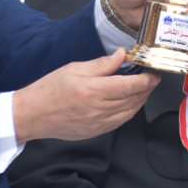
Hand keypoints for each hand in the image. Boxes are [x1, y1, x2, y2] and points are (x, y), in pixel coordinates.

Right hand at [13, 49, 158, 142]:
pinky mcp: (96, 131)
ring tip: (142, 89)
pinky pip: (120, 121)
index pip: (131, 85)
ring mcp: (99, 123)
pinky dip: (129, 111)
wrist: (33, 115)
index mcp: (94, 90)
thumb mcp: (75, 68)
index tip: (153, 73)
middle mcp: (100, 109)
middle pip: (134, 99)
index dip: (147, 79)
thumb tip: (121, 55)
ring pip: (130, 112)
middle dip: (147, 89)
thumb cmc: (50, 89)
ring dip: (140, 100)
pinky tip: (128, 103)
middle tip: (151, 79)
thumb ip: (102, 64)